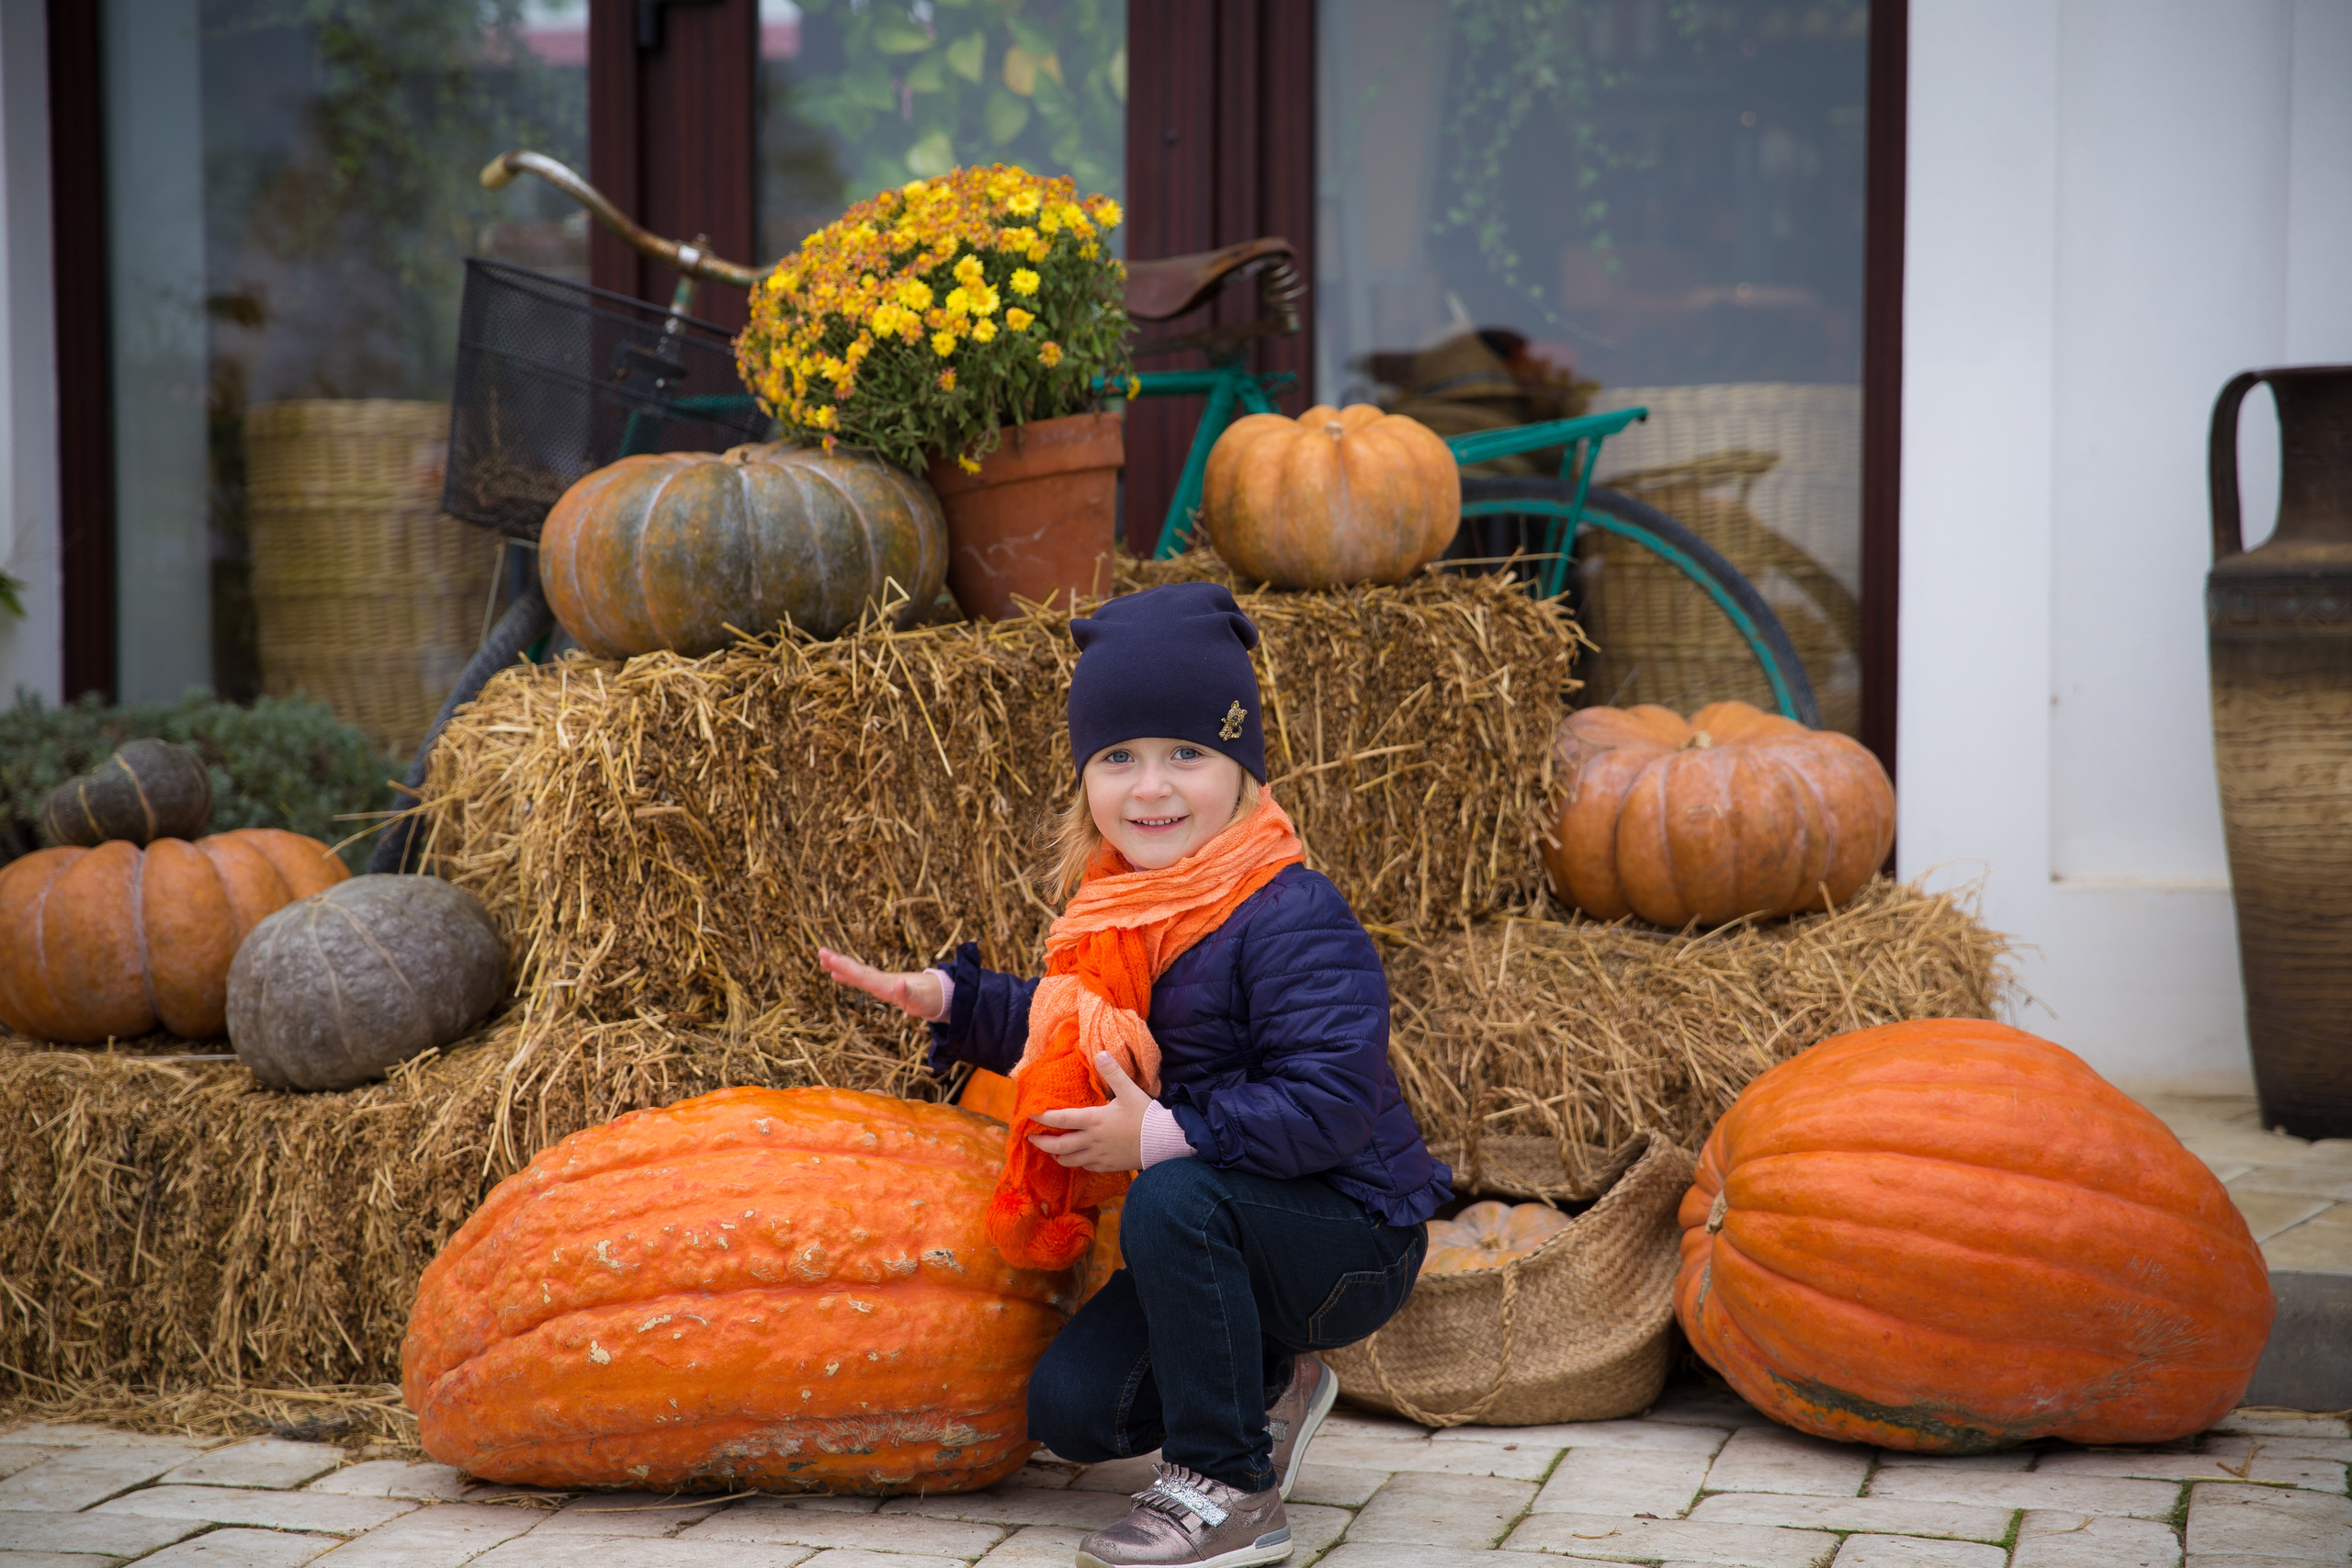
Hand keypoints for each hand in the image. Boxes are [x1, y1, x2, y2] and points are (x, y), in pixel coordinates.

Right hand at [817, 947, 944, 1020]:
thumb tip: (898, 983)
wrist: (943, 994)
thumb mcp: (920, 999)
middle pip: (857, 970)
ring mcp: (883, 982)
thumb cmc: (931, 999)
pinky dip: (848, 977)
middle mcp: (883, 981)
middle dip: (839, 963)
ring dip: (840, 967)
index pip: (862, 975)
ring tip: (822, 960)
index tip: (831, 959)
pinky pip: (862, 980)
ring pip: (858, 973)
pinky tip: (836, 976)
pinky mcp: (884, 986)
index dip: (846, 968)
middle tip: (820, 952)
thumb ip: (909, 993)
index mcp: (886, 984)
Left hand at [1028, 1052, 1149, 1172]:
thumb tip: (1100, 1052)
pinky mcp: (1109, 1166)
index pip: (1061, 1119)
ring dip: (1058, 1155)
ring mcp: (1099, 1156)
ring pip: (1070, 1160)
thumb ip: (1113, 1072)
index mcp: (1094, 1120)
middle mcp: (1092, 1140)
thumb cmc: (1145, 1116)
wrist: (1163, 1142)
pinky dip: (1078, 1163)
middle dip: (1042, 1143)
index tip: (1030, 1114)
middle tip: (1031, 1139)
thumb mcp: (1130, 1090)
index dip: (1043, 1117)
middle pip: (1059, 1146)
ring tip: (1052, 1151)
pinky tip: (1078, 1158)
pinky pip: (1087, 1167)